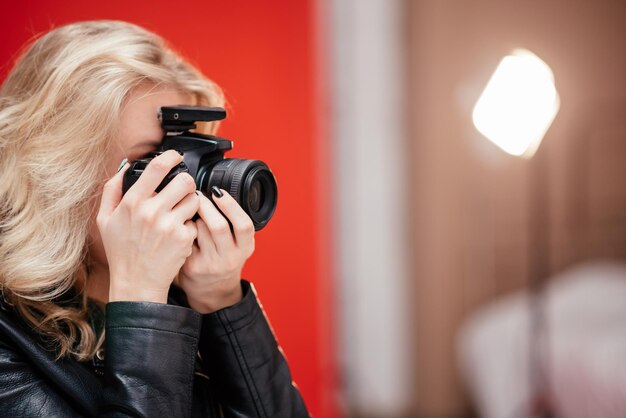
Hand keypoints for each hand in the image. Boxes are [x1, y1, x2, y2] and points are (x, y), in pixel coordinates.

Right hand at [97, 150, 199, 302]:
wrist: (136, 283)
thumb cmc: (121, 251)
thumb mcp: (105, 219)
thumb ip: (112, 190)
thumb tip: (125, 167)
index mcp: (132, 202)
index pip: (157, 167)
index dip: (171, 157)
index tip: (176, 157)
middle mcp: (152, 212)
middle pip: (184, 180)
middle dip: (186, 183)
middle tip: (182, 190)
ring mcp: (169, 225)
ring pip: (194, 199)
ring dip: (190, 203)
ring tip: (179, 213)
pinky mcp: (184, 238)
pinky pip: (196, 221)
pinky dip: (190, 226)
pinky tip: (179, 234)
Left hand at [179, 188, 254, 312]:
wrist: (212, 290)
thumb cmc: (224, 258)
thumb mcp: (238, 244)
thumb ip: (233, 224)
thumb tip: (218, 191)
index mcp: (245, 248)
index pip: (244, 226)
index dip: (231, 206)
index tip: (219, 192)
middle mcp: (230, 258)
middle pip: (218, 227)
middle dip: (206, 206)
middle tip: (197, 194)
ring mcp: (210, 264)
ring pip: (199, 231)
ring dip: (192, 215)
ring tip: (190, 209)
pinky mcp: (192, 267)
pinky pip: (185, 238)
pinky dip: (182, 227)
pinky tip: (181, 223)